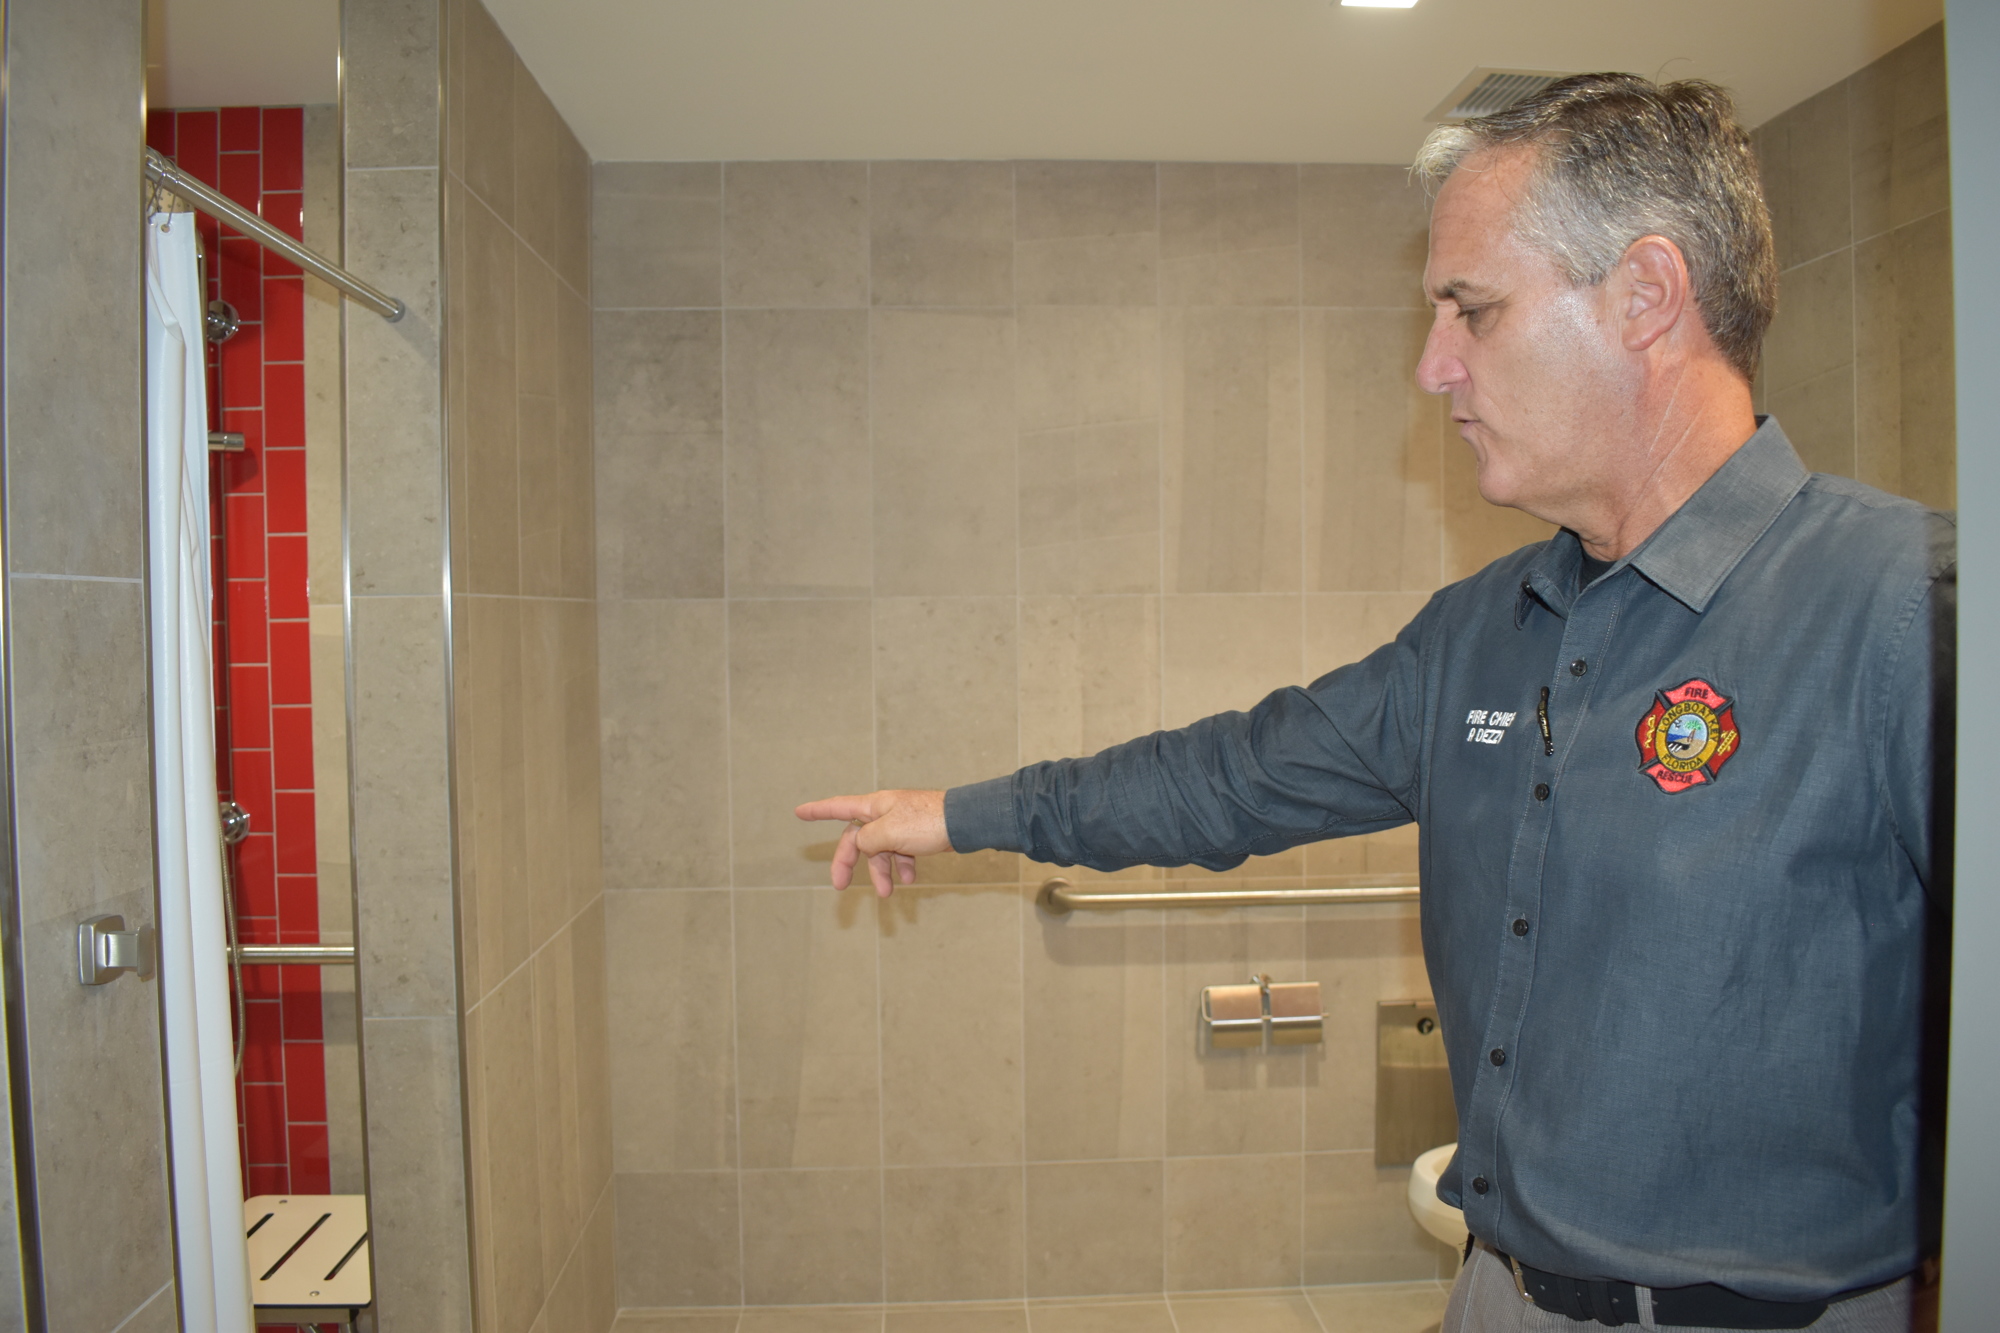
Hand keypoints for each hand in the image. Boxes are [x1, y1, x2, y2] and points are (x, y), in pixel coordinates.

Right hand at [794, 789, 949, 896]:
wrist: (964, 822)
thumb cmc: (926, 823)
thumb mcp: (888, 833)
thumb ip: (866, 840)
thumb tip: (862, 845)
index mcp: (873, 807)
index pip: (838, 807)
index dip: (818, 811)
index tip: (799, 812)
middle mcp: (884, 812)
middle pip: (857, 838)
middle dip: (848, 862)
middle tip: (840, 886)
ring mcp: (901, 823)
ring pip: (880, 850)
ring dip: (881, 871)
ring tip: (886, 893)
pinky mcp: (917, 833)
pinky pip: (900, 851)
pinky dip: (902, 866)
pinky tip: (909, 878)